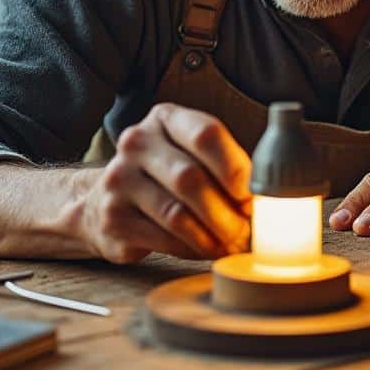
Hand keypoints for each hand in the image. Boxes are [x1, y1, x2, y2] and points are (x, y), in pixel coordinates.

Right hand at [77, 103, 252, 262]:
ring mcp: (119, 179)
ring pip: (176, 214)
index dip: (235, 168)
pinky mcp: (113, 218)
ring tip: (231, 246)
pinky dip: (191, 250)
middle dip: (226, 212)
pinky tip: (205, 251)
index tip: (252, 196)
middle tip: (247, 233)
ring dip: (211, 237)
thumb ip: (225, 168)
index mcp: (165, 118)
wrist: (106, 198)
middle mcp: (137, 142)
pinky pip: (162, 239)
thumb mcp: (193, 155)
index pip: (206, 134)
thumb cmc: (166, 176)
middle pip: (190, 179)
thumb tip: (263, 202)